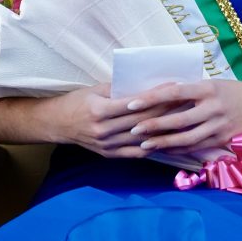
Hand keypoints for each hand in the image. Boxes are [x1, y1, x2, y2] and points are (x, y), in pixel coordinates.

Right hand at [53, 83, 184, 158]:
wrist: (57, 123)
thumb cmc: (77, 101)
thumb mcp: (95, 90)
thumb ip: (118, 90)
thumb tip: (146, 85)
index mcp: (100, 111)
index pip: (135, 103)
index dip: (156, 96)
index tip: (174, 88)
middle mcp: (104, 130)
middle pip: (142, 121)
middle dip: (165, 110)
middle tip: (185, 101)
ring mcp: (107, 145)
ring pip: (142, 138)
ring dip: (163, 129)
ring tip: (181, 120)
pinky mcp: (109, 155)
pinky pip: (136, 153)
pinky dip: (152, 147)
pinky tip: (167, 140)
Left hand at [124, 79, 241, 152]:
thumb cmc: (227, 90)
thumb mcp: (209, 83)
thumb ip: (186, 90)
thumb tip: (155, 95)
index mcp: (207, 88)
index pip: (174, 92)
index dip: (152, 98)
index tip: (132, 103)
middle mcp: (213, 107)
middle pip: (179, 120)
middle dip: (154, 126)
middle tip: (133, 130)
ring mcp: (218, 125)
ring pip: (186, 139)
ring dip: (163, 143)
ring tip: (144, 145)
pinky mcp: (221, 139)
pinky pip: (195, 147)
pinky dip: (178, 150)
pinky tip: (163, 151)